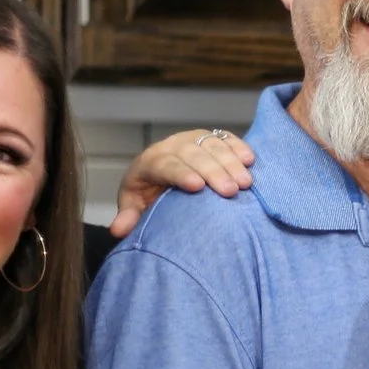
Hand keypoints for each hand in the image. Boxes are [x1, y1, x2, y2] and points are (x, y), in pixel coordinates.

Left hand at [109, 129, 254, 238]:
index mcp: (150, 162)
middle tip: (231, 191)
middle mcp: (172, 146)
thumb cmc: (148, 195)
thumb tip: (119, 230)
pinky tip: (250, 160)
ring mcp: (192, 139)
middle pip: (193, 154)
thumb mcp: (135, 206)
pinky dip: (238, 147)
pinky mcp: (210, 138)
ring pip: (212, 145)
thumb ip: (129, 217)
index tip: (197, 186)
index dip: (181, 173)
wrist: (159, 175)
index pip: (165, 165)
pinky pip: (225, 138)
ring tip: (245, 183)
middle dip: (213, 171)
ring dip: (231, 162)